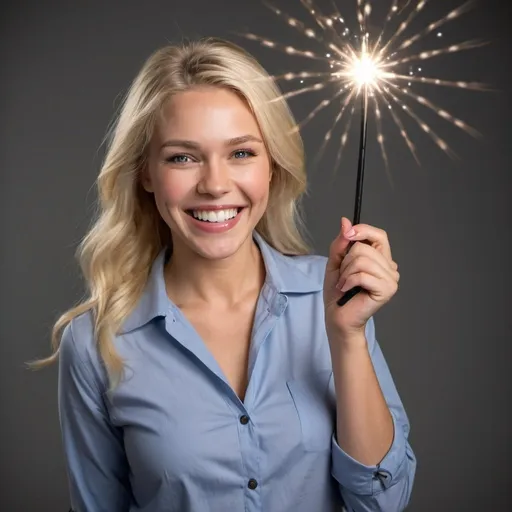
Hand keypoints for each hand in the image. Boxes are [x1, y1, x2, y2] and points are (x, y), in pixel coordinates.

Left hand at [323, 217, 399, 340]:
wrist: (337, 317)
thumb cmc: (338, 292)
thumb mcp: (336, 262)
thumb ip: (341, 242)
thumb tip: (345, 221)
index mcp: (382, 259)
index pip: (379, 234)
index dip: (362, 231)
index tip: (346, 236)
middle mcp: (390, 268)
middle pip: (365, 247)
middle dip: (346, 261)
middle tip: (343, 276)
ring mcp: (391, 279)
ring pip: (362, 260)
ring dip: (346, 273)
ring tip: (344, 284)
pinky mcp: (387, 290)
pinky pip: (363, 274)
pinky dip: (348, 281)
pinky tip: (346, 289)